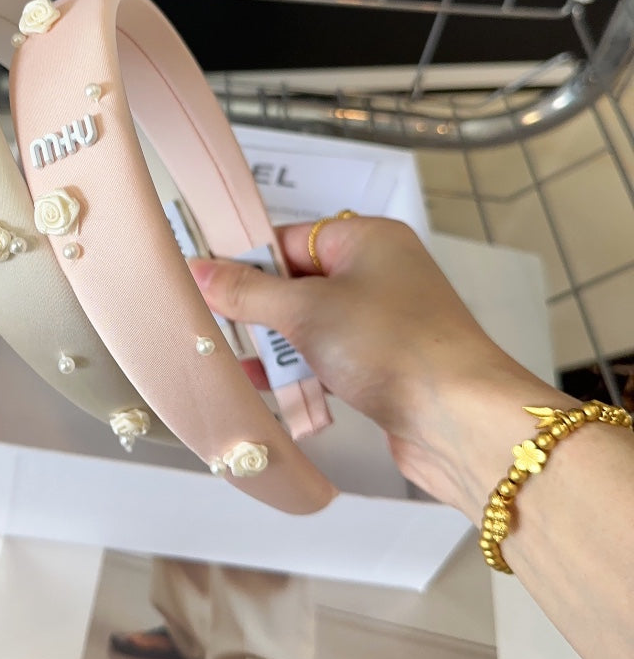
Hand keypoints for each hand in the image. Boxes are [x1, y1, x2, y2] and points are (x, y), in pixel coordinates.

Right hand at [189, 216, 563, 514]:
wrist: (461, 419)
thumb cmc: (388, 345)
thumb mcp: (305, 311)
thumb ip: (247, 292)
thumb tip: (198, 269)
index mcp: (365, 239)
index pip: (286, 238)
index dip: (244, 260)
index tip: (202, 283)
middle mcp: (377, 272)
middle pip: (295, 282)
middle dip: (255, 309)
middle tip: (210, 327)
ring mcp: (382, 320)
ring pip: (308, 324)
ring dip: (274, 344)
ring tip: (229, 361)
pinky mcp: (383, 363)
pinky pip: (327, 357)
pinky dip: (299, 369)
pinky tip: (265, 387)